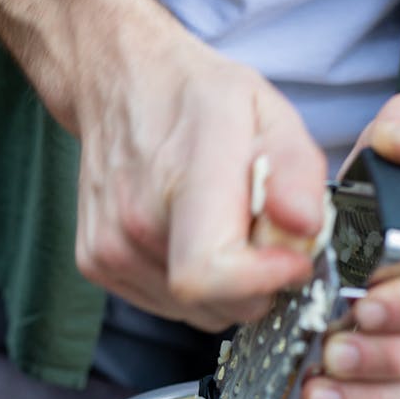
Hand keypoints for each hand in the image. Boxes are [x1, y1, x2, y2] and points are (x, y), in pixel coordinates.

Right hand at [73, 20, 326, 330]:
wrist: (117, 85)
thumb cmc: (194, 98)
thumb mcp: (267, 110)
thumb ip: (296, 170)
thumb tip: (304, 229)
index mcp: (183, 173)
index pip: (210, 272)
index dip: (261, 281)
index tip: (292, 261)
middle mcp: (136, 217)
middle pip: (216, 303)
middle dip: (257, 285)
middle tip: (261, 237)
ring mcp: (109, 247)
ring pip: (196, 313)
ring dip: (225, 288)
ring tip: (220, 230)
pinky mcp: (95, 264)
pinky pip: (168, 307)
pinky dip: (192, 288)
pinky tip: (188, 239)